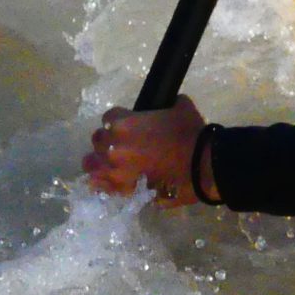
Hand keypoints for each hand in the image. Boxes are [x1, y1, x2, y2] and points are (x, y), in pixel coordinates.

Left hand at [83, 96, 210, 206]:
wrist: (202, 164)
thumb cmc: (191, 133)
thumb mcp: (181, 107)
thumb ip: (168, 105)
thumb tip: (169, 106)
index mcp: (123, 123)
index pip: (110, 116)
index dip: (121, 118)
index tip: (131, 122)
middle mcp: (113, 146)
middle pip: (99, 139)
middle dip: (109, 139)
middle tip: (125, 142)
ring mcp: (116, 171)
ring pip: (92, 163)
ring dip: (100, 161)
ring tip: (112, 163)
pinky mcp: (123, 189)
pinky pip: (102, 186)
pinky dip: (102, 183)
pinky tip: (107, 181)